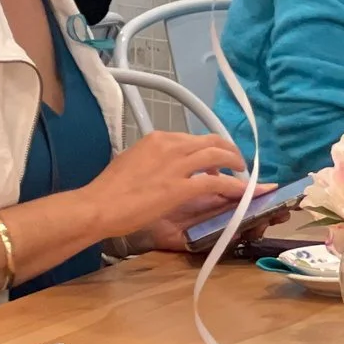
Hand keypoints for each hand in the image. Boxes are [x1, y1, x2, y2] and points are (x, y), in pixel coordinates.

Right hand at [86, 132, 246, 245]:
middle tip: (237, 163)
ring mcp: (176, 165)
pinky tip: (244, 192)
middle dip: (229, 150)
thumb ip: (150, 160)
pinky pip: (217, 183)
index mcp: (157, 138)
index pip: (191, 138)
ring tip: (243, 174)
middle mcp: (170, 145)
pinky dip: (234, 186)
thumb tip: (159, 166)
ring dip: (235, 164)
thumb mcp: (131, 162)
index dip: (208, 147)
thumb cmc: (108, 190)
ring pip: (218, 156)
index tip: (214, 158)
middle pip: (211, 141)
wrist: (99, 205)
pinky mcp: (181, 187)